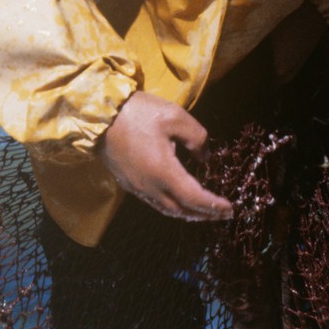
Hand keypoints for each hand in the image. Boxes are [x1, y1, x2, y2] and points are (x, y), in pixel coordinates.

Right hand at [101, 90, 233, 220]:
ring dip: (188, 213)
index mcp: (164, 172)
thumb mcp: (175, 117)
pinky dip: (172, 206)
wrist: (97, 115)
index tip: (231, 208)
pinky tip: (178, 199)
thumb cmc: (138, 113)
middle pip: (181, 210)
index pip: (195, 198)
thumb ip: (197, 138)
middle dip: (204, 215)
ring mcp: (137, 186)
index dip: (214, 206)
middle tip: (222, 215)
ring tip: (203, 212)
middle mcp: (150, 186)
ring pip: (166, 209)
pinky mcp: (128, 182)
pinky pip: (154, 203)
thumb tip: (205, 157)